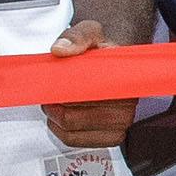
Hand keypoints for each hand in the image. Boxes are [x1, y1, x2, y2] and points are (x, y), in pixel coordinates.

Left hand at [40, 18, 136, 153]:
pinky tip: (62, 119)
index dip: (64, 96)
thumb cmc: (102, 49)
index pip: (87, 98)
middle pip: (75, 120)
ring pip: (74, 134)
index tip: (54, 89)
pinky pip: (79, 143)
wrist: (112, 60)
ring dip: (57, 121)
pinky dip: (64, 133)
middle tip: (49, 96)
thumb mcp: (90, 32)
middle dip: (55, 109)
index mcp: (123, 81)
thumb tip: (60, 49)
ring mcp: (120, 124)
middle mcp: (126, 106)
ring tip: (54, 106)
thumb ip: (76, 36)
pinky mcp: (112, 136)